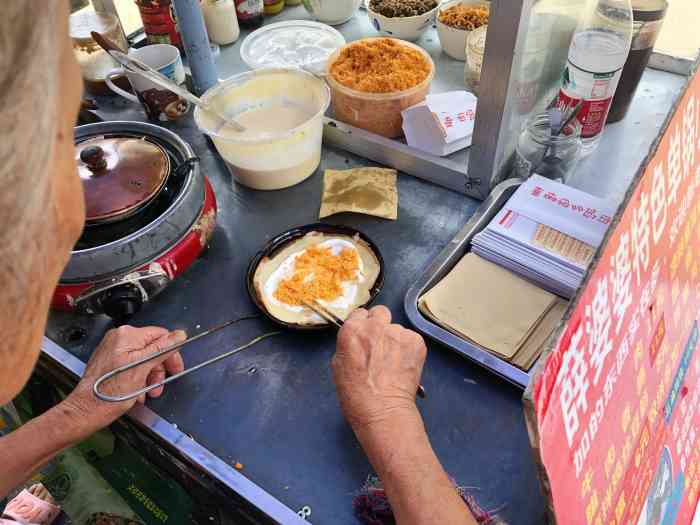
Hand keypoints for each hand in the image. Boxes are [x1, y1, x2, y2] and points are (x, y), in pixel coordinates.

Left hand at [63, 325, 185, 435]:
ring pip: (143, 359)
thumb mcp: (142, 369)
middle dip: (158, 369)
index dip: (171, 354)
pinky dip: (138, 378)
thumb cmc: (108, 393)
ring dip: (149, 377)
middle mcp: (118, 338)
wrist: (85, 411)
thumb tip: (179, 335)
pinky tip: (137, 391)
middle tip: (159, 385)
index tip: (174, 369)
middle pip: (152, 348)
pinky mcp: (109, 361)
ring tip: (147, 392)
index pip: (161, 336)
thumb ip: (162, 350)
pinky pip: (132, 365)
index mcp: (127, 335)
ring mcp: (113, 349)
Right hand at [332, 306, 426, 431]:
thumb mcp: (338, 365)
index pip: (359, 313)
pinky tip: (403, 365)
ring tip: (393, 361)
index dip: (362, 325)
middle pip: (380, 312)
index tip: (365, 336)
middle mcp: (376, 326)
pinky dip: (409, 349)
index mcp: (353, 330)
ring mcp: (398, 333)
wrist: (382, 410)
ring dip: (395, 339)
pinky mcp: (415, 342)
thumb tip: (357, 339)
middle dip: (380, 325)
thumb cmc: (357, 394)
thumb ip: (348, 344)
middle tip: (381, 344)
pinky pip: (411, 338)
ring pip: (397, 328)